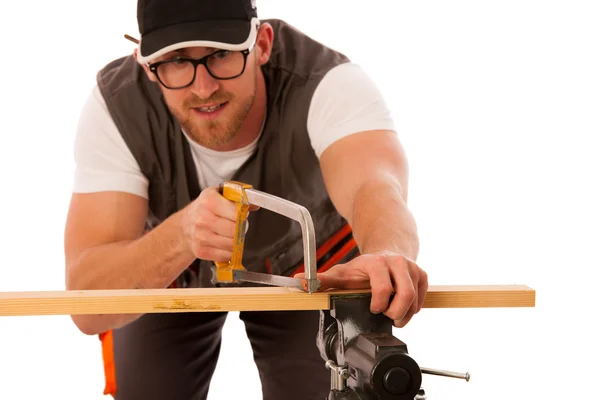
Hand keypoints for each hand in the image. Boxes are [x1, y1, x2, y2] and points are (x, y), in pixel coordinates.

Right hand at [181, 186, 238, 261]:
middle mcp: (203, 219)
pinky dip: (228, 251)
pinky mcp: (201, 251)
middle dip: (240, 229)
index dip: (242, 215)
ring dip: (235, 241)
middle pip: (235, 230)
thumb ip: (238, 197)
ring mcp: (201, 236)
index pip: (237, 213)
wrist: (184, 226)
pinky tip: (223, 243)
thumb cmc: (204, 209)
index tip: (240, 214)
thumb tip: (255, 204)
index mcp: (209, 201)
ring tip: (228, 234)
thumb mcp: (219, 195)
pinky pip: (226, 255)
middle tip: (235, 226)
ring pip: (232, 244)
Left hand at [296, 252, 427, 327]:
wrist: (385, 252)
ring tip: (393, 315)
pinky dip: (414, 308)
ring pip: (415, 299)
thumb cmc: (363, 268)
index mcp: (376, 263)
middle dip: (396, 312)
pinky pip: (423, 297)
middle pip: (405, 295)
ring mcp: (411, 267)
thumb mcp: (342, 273)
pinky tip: (403, 308)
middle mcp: (396, 262)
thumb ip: (322, 280)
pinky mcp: (422, 274)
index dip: (379, 303)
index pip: (383, 287)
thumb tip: (298, 280)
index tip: (374, 309)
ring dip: (405, 313)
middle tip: (387, 316)